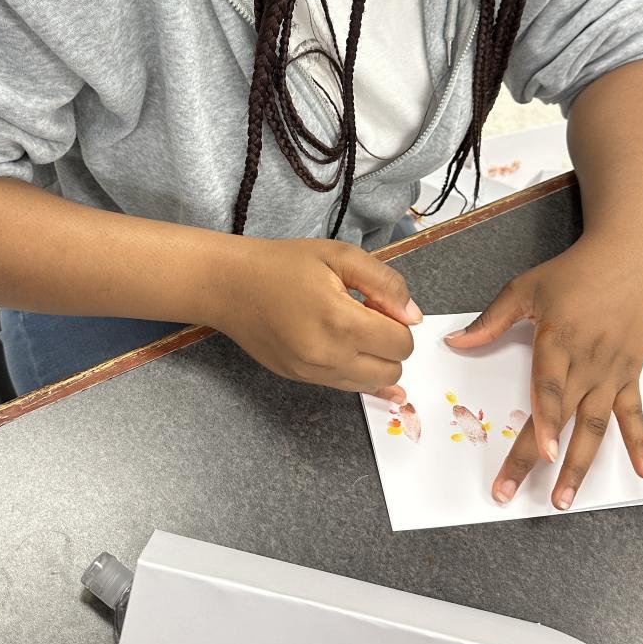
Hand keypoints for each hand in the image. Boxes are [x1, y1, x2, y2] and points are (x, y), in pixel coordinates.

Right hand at [213, 237, 420, 400]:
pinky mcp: (300, 380)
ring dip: (374, 360)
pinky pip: (346, 388)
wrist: (229, 286)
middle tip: (367, 315)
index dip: (399, 320)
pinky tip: (349, 351)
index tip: (376, 301)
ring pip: (371, 384)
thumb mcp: (339, 255)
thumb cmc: (283, 264)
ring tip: (351, 329)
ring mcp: (313, 374)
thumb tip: (413, 316)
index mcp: (341, 322)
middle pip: (392, 369)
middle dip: (390, 343)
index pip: (401, 343)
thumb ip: (384, 283)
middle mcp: (329, 357)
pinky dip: (355, 371)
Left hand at [444, 236, 642, 509]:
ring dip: (582, 465)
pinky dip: (641, 443)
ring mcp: (611, 371)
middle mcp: (587, 362)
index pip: (549, 389)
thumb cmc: (572, 273)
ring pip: (597, 426)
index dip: (545, 422)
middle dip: (540, 460)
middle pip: (564, 418)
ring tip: (564, 498)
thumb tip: (454, 342)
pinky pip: (635, 413)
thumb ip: (490, 321)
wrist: (626, 257)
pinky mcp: (630, 374)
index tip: (540, 454)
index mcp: (558, 341)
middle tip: (517, 493)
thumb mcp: (524, 289)